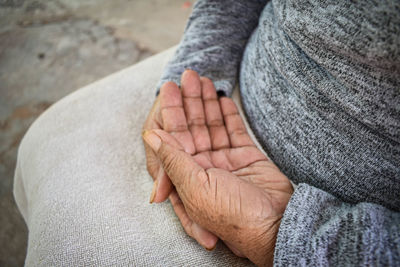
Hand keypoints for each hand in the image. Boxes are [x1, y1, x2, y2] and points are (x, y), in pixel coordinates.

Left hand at [143, 73, 293, 265]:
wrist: (277, 225)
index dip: (171, 111)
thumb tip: (150, 136)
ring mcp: (226, 162)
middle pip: (193, 128)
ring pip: (213, 126)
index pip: (174, 138)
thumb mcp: (196, 186)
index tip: (169, 87)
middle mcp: (204, 168)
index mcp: (187, 177)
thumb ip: (172, 160)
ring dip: (207, 103)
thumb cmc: (233, 214)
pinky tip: (222, 97)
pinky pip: (234, 131)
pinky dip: (228, 115)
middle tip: (188, 75)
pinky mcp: (247, 158)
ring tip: (204, 79)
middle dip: (190, 101)